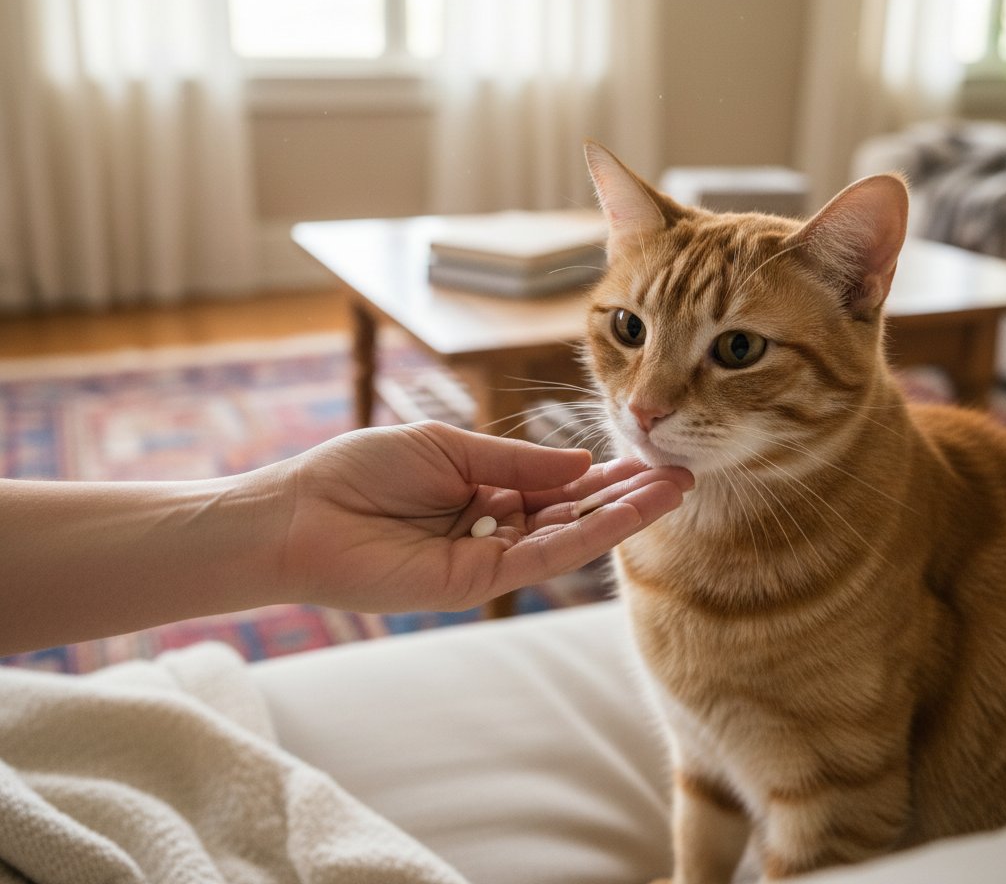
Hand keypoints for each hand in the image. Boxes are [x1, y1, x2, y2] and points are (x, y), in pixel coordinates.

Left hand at [271, 421, 693, 611]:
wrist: (301, 514)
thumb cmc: (361, 471)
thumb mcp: (448, 447)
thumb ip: (516, 460)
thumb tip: (582, 463)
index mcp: (482, 488)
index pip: (556, 482)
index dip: (601, 471)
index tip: (647, 456)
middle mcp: (493, 524)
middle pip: (572, 510)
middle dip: (626, 494)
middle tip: (680, 473)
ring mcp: (488, 557)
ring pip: (568, 536)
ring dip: (622, 514)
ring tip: (673, 489)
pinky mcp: (478, 581)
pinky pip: (542, 557)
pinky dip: (587, 534)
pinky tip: (627, 512)